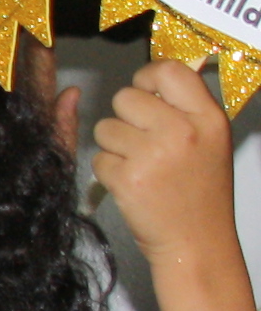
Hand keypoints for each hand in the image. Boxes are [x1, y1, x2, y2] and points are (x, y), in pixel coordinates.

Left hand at [94, 58, 238, 266]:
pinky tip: (133, 184)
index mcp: (207, 117)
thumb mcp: (211, 140)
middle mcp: (182, 131)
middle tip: (143, 142)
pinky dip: (109, 172)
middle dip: (125, 118)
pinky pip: (99, 158)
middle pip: (124, 97)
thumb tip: (155, 75)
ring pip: (105, 127)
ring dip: (114, 146)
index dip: (147, 77)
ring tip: (141, 165)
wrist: (196, 241)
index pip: (168, 70)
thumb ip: (185, 107)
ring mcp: (153, 154)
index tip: (145, 92)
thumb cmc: (200, 192)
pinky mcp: (127, 177)